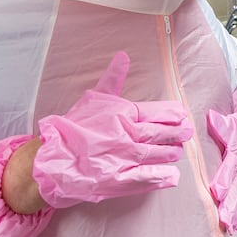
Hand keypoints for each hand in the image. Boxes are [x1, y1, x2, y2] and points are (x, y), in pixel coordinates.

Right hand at [32, 51, 192, 208]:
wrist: (49, 159)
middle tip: (187, 133)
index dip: (171, 114)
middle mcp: (126, 135)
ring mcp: (123, 159)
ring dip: (169, 154)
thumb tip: (123, 55)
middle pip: (158, 134)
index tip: (183, 115)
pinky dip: (161, 177)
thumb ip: (112, 79)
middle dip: (176, 134)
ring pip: (155, 155)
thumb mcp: (93, 98)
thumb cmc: (71, 127)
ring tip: (178, 152)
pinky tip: (172, 176)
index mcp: (122, 114)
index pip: (154, 112)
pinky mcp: (117, 181)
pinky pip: (145, 177)